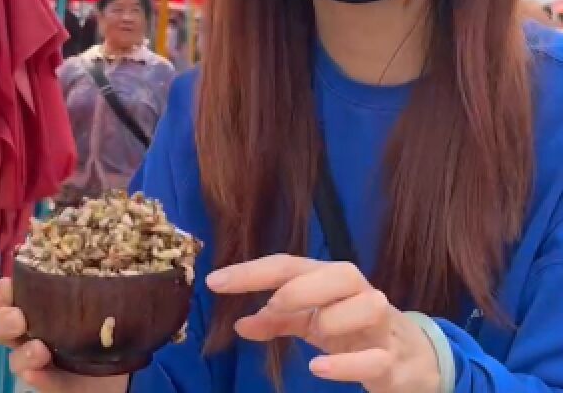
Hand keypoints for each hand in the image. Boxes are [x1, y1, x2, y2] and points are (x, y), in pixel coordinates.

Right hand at [0, 278, 129, 392]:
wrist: (113, 362)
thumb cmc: (98, 320)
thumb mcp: (95, 296)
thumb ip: (91, 280)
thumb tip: (105, 247)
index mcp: (33, 304)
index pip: (7, 294)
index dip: (3, 290)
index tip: (11, 286)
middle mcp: (28, 332)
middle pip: (0, 324)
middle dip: (3, 320)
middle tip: (19, 319)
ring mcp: (34, 359)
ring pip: (14, 356)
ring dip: (22, 352)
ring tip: (40, 350)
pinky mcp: (47, 382)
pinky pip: (35, 380)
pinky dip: (35, 375)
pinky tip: (39, 373)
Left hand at [206, 255, 440, 392]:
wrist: (416, 361)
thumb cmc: (356, 332)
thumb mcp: (313, 322)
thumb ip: (277, 321)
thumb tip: (239, 324)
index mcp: (334, 282)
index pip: (292, 266)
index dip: (253, 272)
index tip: (216, 282)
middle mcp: (362, 296)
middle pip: (341, 273)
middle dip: (303, 286)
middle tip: (273, 305)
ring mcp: (383, 329)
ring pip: (370, 306)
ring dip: (335, 318)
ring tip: (315, 334)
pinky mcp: (396, 363)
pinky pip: (377, 359)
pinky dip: (346, 365)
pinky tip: (318, 367)